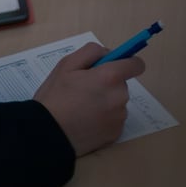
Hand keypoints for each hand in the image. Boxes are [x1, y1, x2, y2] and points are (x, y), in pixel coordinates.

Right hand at [34, 41, 145, 156]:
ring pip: (117, 101)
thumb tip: (108, 54)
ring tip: (83, 105)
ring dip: (106, 100)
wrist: (50, 133)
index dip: (127, 62)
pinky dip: (105, 116)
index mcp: (109, 77)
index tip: (116, 64)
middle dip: (107, 82)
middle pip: (121, 83)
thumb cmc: (56, 95)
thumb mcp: (67, 64)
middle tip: (84, 87)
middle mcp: (120, 97)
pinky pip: (115, 118)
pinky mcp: (116, 134)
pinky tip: (87, 119)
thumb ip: (91, 52)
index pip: (136, 65)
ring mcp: (119, 118)